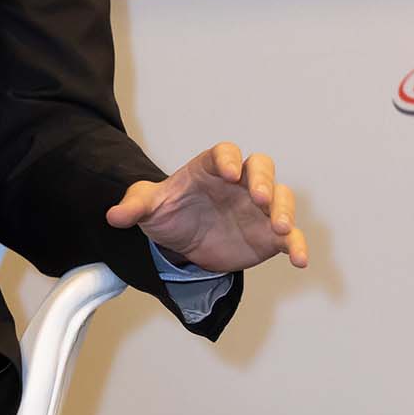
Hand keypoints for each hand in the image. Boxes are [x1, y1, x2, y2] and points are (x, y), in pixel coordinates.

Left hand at [106, 143, 308, 273]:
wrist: (182, 243)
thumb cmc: (169, 213)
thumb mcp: (148, 209)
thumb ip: (134, 207)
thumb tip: (114, 216)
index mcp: (211, 168)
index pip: (224, 153)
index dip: (229, 160)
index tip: (230, 174)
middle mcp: (240, 183)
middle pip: (261, 168)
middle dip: (263, 180)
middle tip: (260, 198)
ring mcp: (259, 208)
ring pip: (282, 198)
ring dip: (285, 210)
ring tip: (282, 229)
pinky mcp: (270, 235)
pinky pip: (291, 237)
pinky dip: (298, 246)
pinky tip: (299, 261)